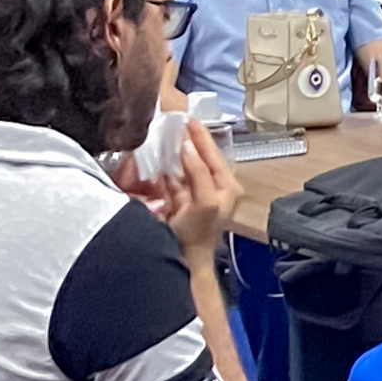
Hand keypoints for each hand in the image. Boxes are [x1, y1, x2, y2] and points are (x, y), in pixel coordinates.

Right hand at [138, 116, 242, 249]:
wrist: (184, 262)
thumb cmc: (199, 235)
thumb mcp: (205, 202)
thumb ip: (198, 172)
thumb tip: (186, 145)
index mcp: (226, 186)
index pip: (213, 154)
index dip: (200, 135)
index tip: (188, 118)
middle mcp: (213, 188)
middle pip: (199, 157)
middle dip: (187, 140)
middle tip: (174, 120)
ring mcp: (195, 194)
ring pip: (184, 166)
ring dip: (174, 151)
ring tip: (164, 132)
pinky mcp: (179, 202)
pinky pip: (171, 178)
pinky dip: (164, 167)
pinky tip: (155, 156)